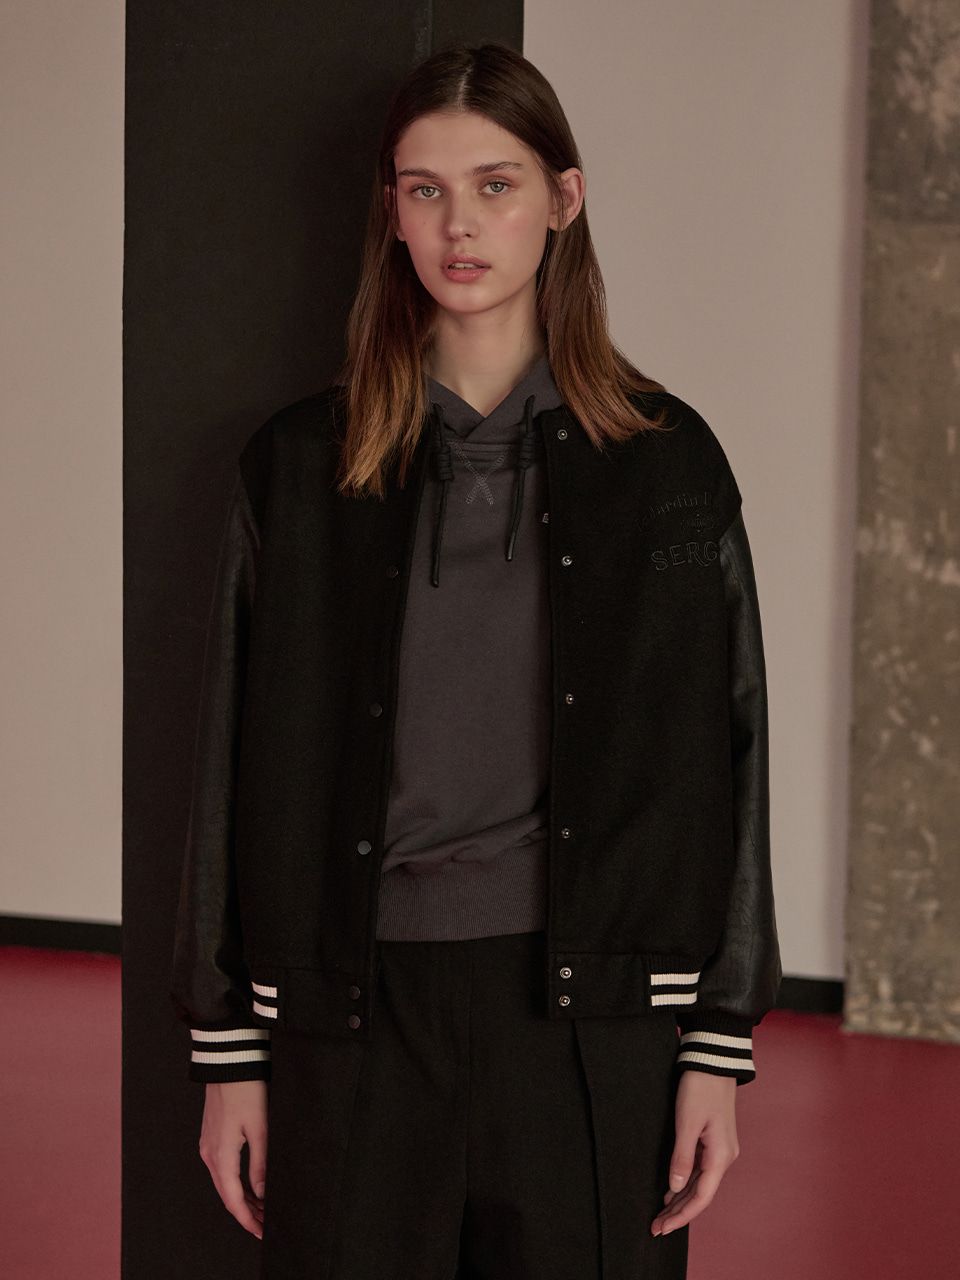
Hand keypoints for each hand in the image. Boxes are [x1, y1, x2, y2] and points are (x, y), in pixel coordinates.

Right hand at [198, 1080, 268, 1239]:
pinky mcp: (212, 1135)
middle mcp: (210, 1153)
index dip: (248, 1220)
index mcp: (221, 1155)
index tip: (262, 1232)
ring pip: (224, 1182)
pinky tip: (249, 1184)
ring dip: (242, 1198)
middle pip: (227, 1194)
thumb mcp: (260, 1128)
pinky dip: (236, 1182)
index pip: (233, 1200)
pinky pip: (222, 1168)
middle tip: (266, 1224)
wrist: (229, 1061)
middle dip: (246, 1212)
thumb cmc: (246, 1090)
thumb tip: (262, 1194)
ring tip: (262, 1208)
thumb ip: (260, 1163)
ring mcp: (208, 1144)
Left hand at [650, 1071, 738, 1236]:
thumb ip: (681, 1158)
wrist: (713, 1061)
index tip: (661, 1228)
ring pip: (700, 1184)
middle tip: (655, 1227)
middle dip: (678, 1212)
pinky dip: (685, 1184)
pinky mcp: (714, 1141)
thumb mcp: (687, 1123)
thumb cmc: (700, 1088)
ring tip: (660, 1214)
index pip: (701, 1198)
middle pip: (700, 1195)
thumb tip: (675, 1188)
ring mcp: (720, 1150)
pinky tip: (671, 1191)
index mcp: (721, 1157)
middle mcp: (724, 1158)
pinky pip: (700, 1171)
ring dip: (680, 1200)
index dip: (681, 1216)